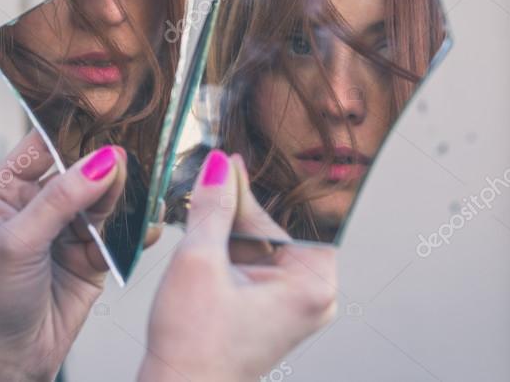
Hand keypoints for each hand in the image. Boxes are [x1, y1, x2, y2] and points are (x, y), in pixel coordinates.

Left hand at [0, 131, 126, 381]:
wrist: (5, 363)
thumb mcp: (18, 243)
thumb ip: (60, 200)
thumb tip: (100, 162)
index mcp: (8, 189)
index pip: (44, 143)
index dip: (74, 130)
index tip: (107, 117)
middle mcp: (38, 204)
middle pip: (82, 168)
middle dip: (106, 166)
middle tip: (128, 165)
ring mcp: (67, 229)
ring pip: (105, 198)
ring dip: (124, 197)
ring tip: (140, 196)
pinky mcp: (92, 255)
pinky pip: (120, 232)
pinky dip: (136, 228)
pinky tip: (147, 226)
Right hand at [139, 150, 338, 381]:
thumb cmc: (196, 348)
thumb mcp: (199, 261)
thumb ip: (213, 207)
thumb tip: (219, 167)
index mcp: (313, 283)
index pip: (289, 214)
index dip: (257, 186)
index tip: (232, 161)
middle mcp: (310, 294)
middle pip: (275, 227)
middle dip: (239, 205)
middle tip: (211, 175)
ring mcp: (290, 303)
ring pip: (260, 242)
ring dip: (229, 224)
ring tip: (201, 202)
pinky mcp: (269, 308)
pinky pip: (252, 261)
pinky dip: (227, 245)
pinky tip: (203, 230)